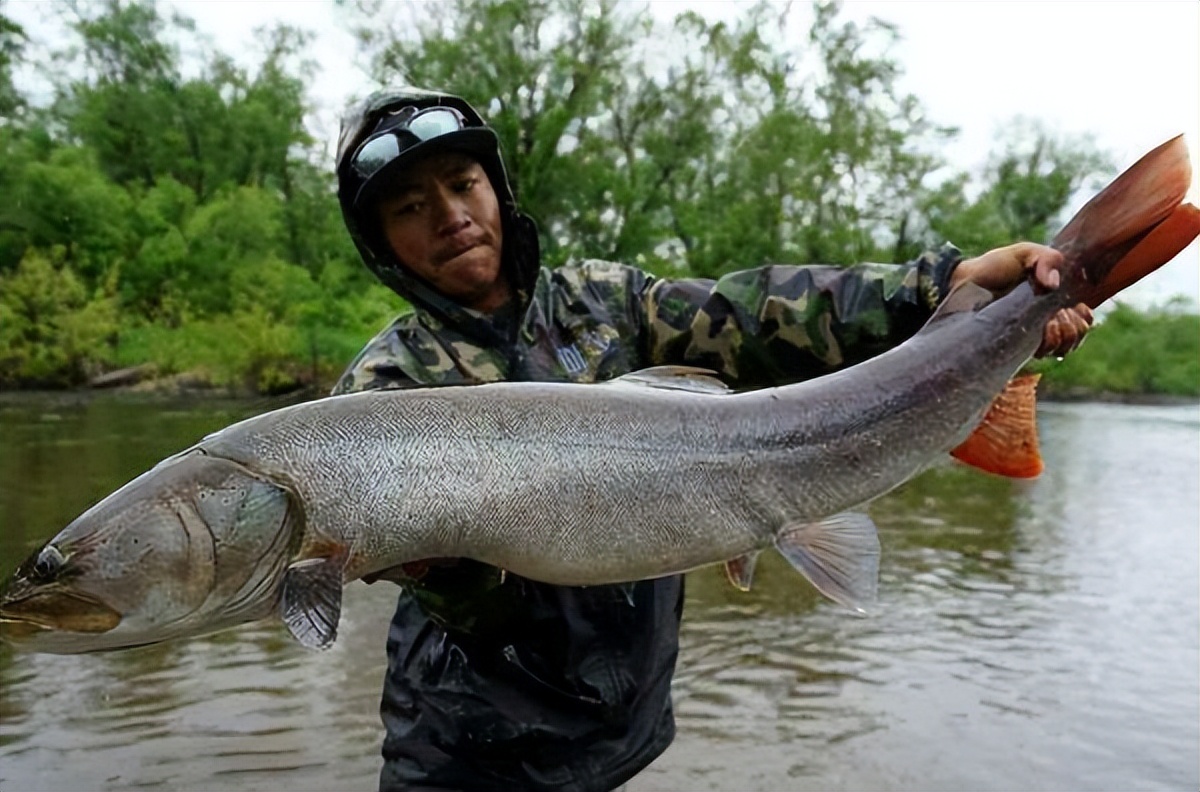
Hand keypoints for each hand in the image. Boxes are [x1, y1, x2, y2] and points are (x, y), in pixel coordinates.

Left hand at [949, 242, 1093, 357]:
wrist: (961, 284)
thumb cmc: (993, 268)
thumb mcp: (1024, 253)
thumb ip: (1047, 258)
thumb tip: (1053, 283)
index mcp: (1054, 301)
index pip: (1085, 318)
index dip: (1083, 315)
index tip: (1071, 306)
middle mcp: (1046, 322)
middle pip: (1077, 335)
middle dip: (1071, 324)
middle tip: (1054, 314)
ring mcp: (1031, 338)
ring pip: (1063, 348)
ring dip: (1058, 334)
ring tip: (1042, 323)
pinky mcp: (1016, 349)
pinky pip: (1043, 354)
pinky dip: (1045, 343)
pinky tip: (1032, 333)